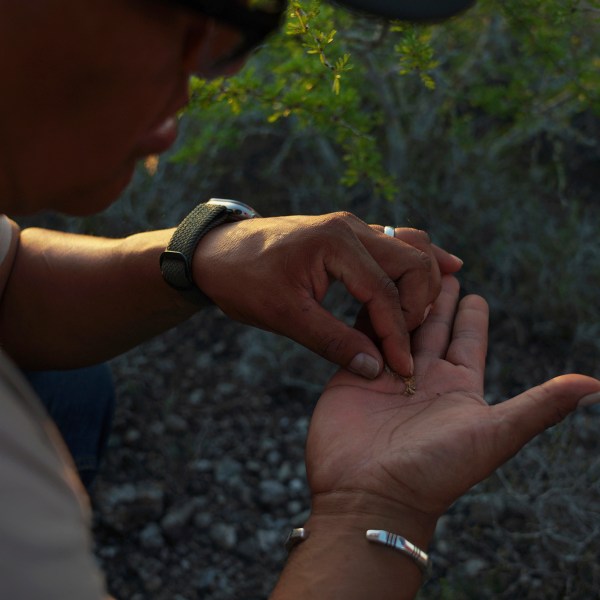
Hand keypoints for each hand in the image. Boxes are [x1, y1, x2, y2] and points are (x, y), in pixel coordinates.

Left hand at [192, 212, 461, 377]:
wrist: (217, 252)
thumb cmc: (244, 281)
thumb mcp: (284, 316)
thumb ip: (332, 341)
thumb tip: (374, 368)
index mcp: (335, 244)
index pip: (384, 292)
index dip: (397, 334)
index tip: (402, 367)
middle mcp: (351, 228)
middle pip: (413, 260)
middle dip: (420, 303)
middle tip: (411, 341)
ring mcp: (351, 228)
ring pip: (410, 244)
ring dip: (424, 278)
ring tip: (432, 310)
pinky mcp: (348, 235)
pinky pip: (395, 242)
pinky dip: (415, 262)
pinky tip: (440, 271)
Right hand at [305, 275, 599, 531]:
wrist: (370, 495)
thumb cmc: (435, 470)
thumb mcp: (494, 434)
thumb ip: (540, 406)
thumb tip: (596, 384)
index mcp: (457, 387)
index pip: (468, 339)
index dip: (472, 315)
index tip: (474, 291)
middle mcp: (423, 378)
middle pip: (432, 326)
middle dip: (436, 298)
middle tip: (437, 267)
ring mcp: (386, 375)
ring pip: (398, 325)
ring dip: (401, 300)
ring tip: (403, 271)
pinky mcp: (354, 374)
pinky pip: (362, 335)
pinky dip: (367, 313)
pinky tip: (369, 291)